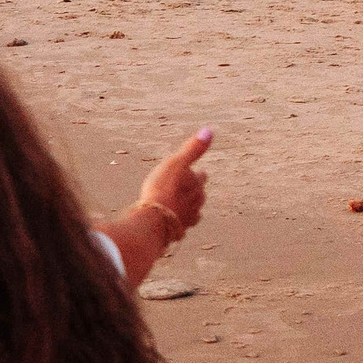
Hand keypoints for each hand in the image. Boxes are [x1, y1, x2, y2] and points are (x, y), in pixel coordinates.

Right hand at [139, 127, 212, 241]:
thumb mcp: (176, 163)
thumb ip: (193, 149)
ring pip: (191, 212)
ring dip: (186, 209)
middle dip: (192, 192)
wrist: (152, 220)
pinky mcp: (176, 233)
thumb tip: (210, 129)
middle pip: (198, 195)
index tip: (191, 171)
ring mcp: (187, 219)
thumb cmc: (162, 189)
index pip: (201, 176)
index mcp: (197, 185)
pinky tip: (172, 224)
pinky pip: (180, 228)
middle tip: (183, 188)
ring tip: (177, 206)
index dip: (195, 173)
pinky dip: (177, 224)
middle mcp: (196, 203)